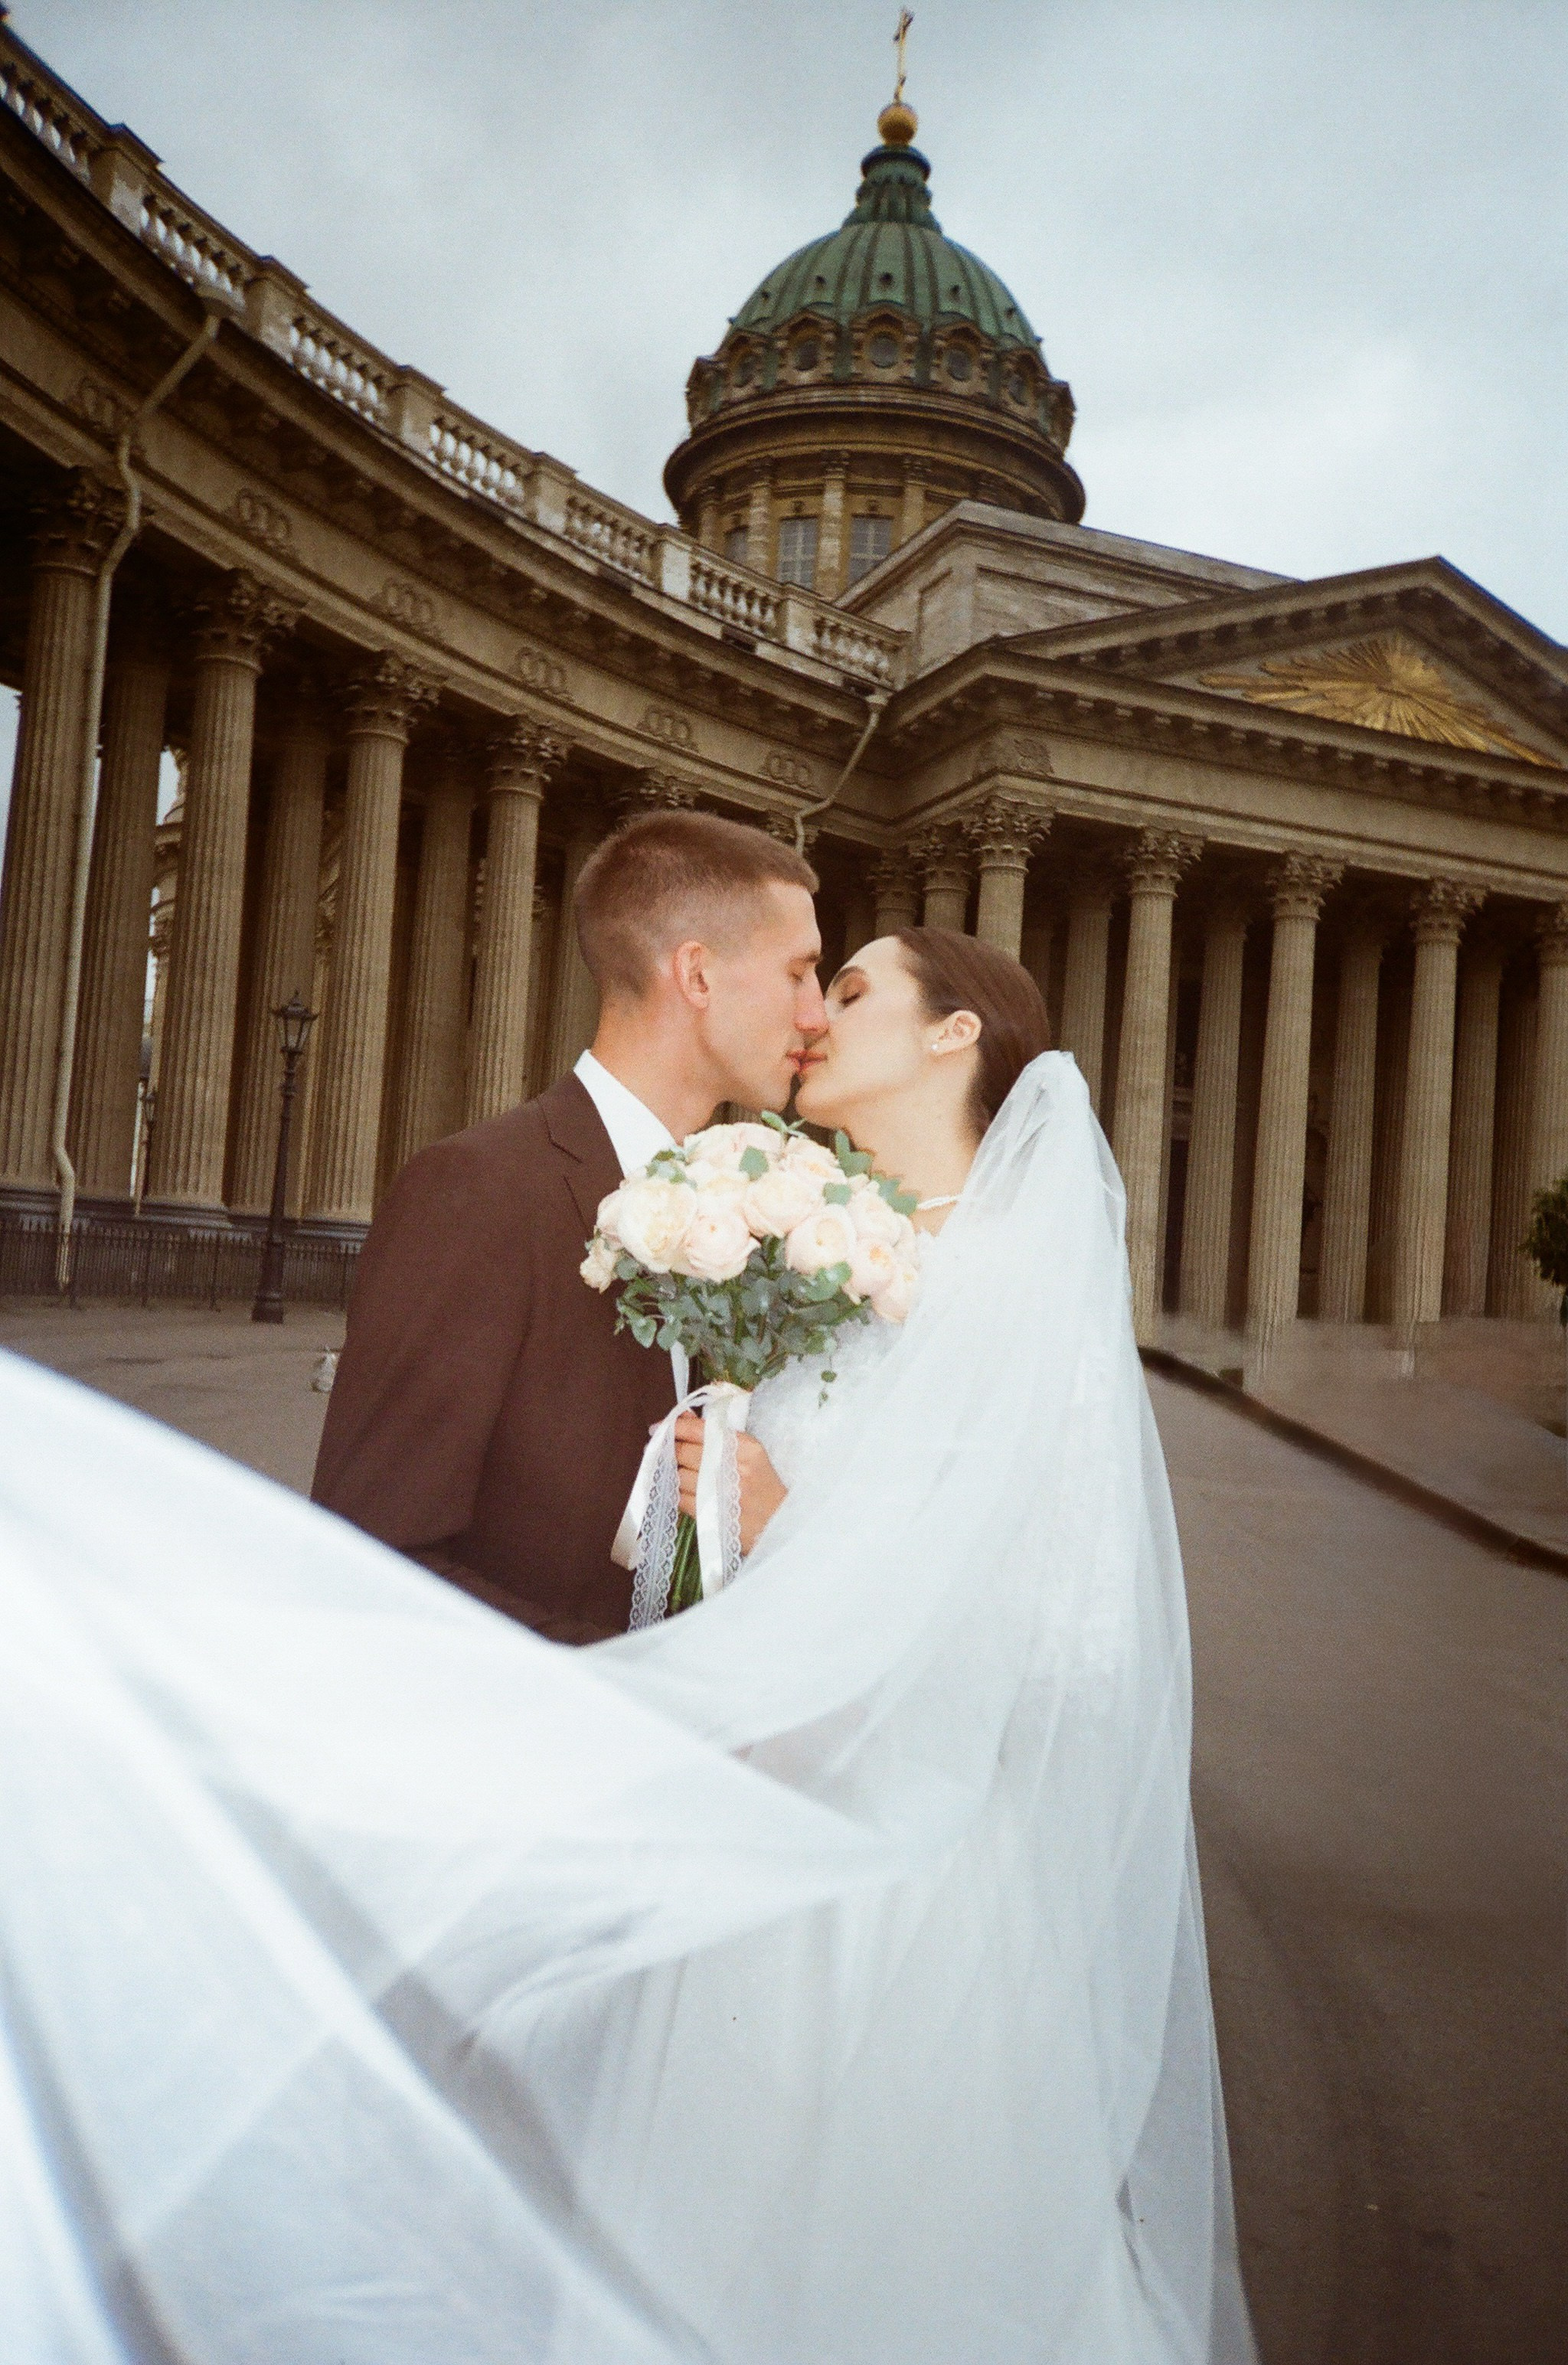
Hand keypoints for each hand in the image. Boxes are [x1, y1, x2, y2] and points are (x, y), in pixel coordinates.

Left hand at [672, 1412, 787, 1553]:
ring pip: (678, 1475)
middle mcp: (730, 1465)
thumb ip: (719, 1434)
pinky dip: (678, 1493)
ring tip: (680, 1472)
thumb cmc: (766, 1486)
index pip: (699, 1429)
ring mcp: (718, 1491)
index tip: (658, 1427)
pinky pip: (680, 1498)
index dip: (674, 1426)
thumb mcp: (753, 1454)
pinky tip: (686, 1491)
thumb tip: (684, 1418)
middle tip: (663, 1450)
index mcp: (744, 1445)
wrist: (780, 1525)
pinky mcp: (710, 1514)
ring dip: (674, 1473)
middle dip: (670, 1450)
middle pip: (683, 1452)